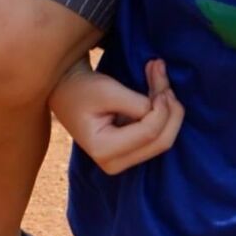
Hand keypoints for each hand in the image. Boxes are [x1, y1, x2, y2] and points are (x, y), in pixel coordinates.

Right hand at [48, 58, 182, 174]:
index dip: (162, 107)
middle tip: (162, 74)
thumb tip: (164, 104)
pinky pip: (157, 134)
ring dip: (169, 106)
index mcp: (104, 150)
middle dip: (170, 108)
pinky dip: (162, 110)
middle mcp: (114, 163)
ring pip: (163, 139)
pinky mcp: (130, 151)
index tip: (158, 74)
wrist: (65, 92)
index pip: (149, 133)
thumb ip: (136, 103)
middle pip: (162, 142)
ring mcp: (123, 160)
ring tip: (158, 72)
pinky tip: (157, 86)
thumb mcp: (106, 91)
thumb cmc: (81, 89)